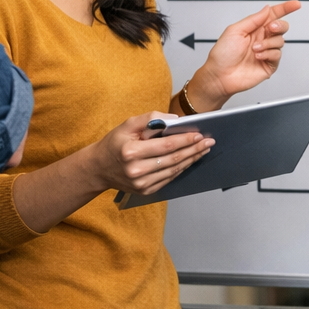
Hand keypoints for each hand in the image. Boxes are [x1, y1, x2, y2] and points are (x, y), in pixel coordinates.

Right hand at [84, 111, 214, 196]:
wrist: (99, 168)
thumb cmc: (115, 143)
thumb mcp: (128, 124)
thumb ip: (151, 118)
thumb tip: (175, 119)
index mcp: (131, 152)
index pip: (166, 145)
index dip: (185, 140)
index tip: (200, 134)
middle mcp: (136, 170)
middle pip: (174, 159)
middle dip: (194, 149)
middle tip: (209, 142)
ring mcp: (141, 183)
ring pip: (174, 170)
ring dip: (192, 159)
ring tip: (203, 150)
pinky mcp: (145, 190)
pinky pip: (169, 178)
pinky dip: (182, 168)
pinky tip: (190, 160)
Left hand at [184, 1, 300, 111]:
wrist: (219, 76)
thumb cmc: (222, 54)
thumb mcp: (235, 30)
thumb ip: (253, 19)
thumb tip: (267, 9)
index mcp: (254, 28)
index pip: (273, 15)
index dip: (285, 8)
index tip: (296, 4)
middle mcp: (262, 38)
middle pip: (281, 27)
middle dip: (279, 25)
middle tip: (270, 28)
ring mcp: (266, 52)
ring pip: (280, 41)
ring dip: (268, 43)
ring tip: (255, 49)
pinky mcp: (269, 64)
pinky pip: (277, 55)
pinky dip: (268, 53)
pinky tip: (258, 56)